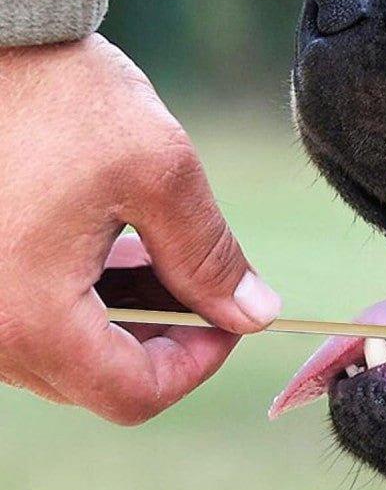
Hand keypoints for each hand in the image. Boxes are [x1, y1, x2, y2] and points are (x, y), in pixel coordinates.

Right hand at [0, 34, 280, 422]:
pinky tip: (111, 245)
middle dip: (163, 337)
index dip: (198, 365)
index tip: (235, 319)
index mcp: (26, 316)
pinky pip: (30, 316)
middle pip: (96, 379)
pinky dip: (81, 296)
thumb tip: (255, 313)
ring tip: (157, 252)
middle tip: (201, 280)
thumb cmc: (62, 96)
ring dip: (124, 317)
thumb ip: (210, 255)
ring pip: (64, 351)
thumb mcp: (159, 174)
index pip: (132, 394)